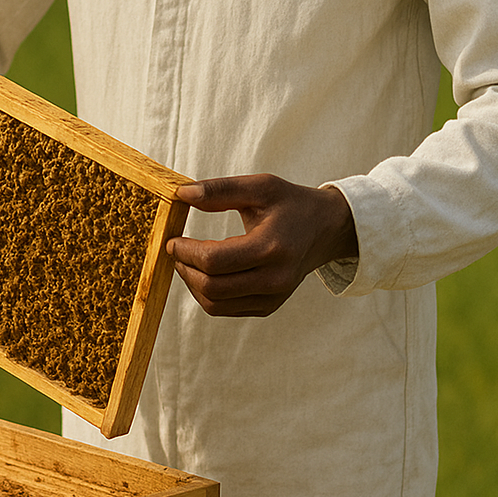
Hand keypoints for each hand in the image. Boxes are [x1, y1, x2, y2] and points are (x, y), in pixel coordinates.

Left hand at [167, 173, 357, 317]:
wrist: (325, 229)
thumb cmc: (290, 204)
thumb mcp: (260, 186)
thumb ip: (220, 190)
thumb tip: (181, 194)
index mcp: (272, 247)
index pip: (214, 260)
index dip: (185, 252)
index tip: (172, 239)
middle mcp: (275, 279)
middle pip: (212, 286)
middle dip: (185, 268)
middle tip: (175, 251)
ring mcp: (273, 297)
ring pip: (215, 304)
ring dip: (192, 284)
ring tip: (186, 262)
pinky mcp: (269, 306)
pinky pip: (226, 310)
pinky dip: (207, 294)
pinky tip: (204, 273)